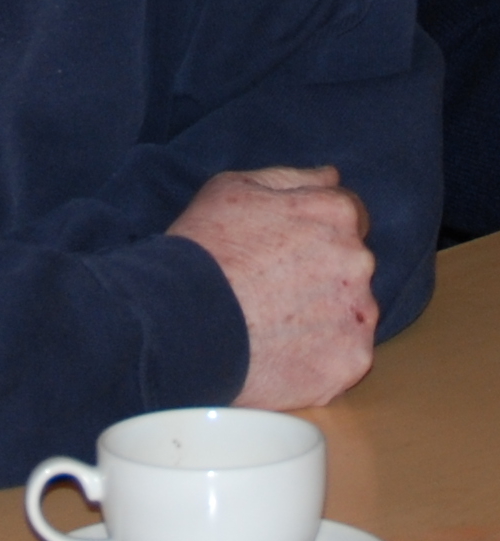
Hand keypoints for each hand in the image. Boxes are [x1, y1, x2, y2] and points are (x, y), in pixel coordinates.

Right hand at [166, 165, 376, 409]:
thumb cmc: (203, 249)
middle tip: (273, 291)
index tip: (287, 252)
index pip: (350, 218)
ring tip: (273, 328)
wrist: (181, 320)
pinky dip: (319, 360)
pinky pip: (343, 360)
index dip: (316, 233)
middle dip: (323, 275)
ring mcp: (358, 316)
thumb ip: (290, 178)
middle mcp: (358, 262)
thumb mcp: (233, 188)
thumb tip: (330, 176)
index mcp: (336, 214)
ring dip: (325, 319)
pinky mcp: (349, 363)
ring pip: (351, 315)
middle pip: (352, 268)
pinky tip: (280, 356)